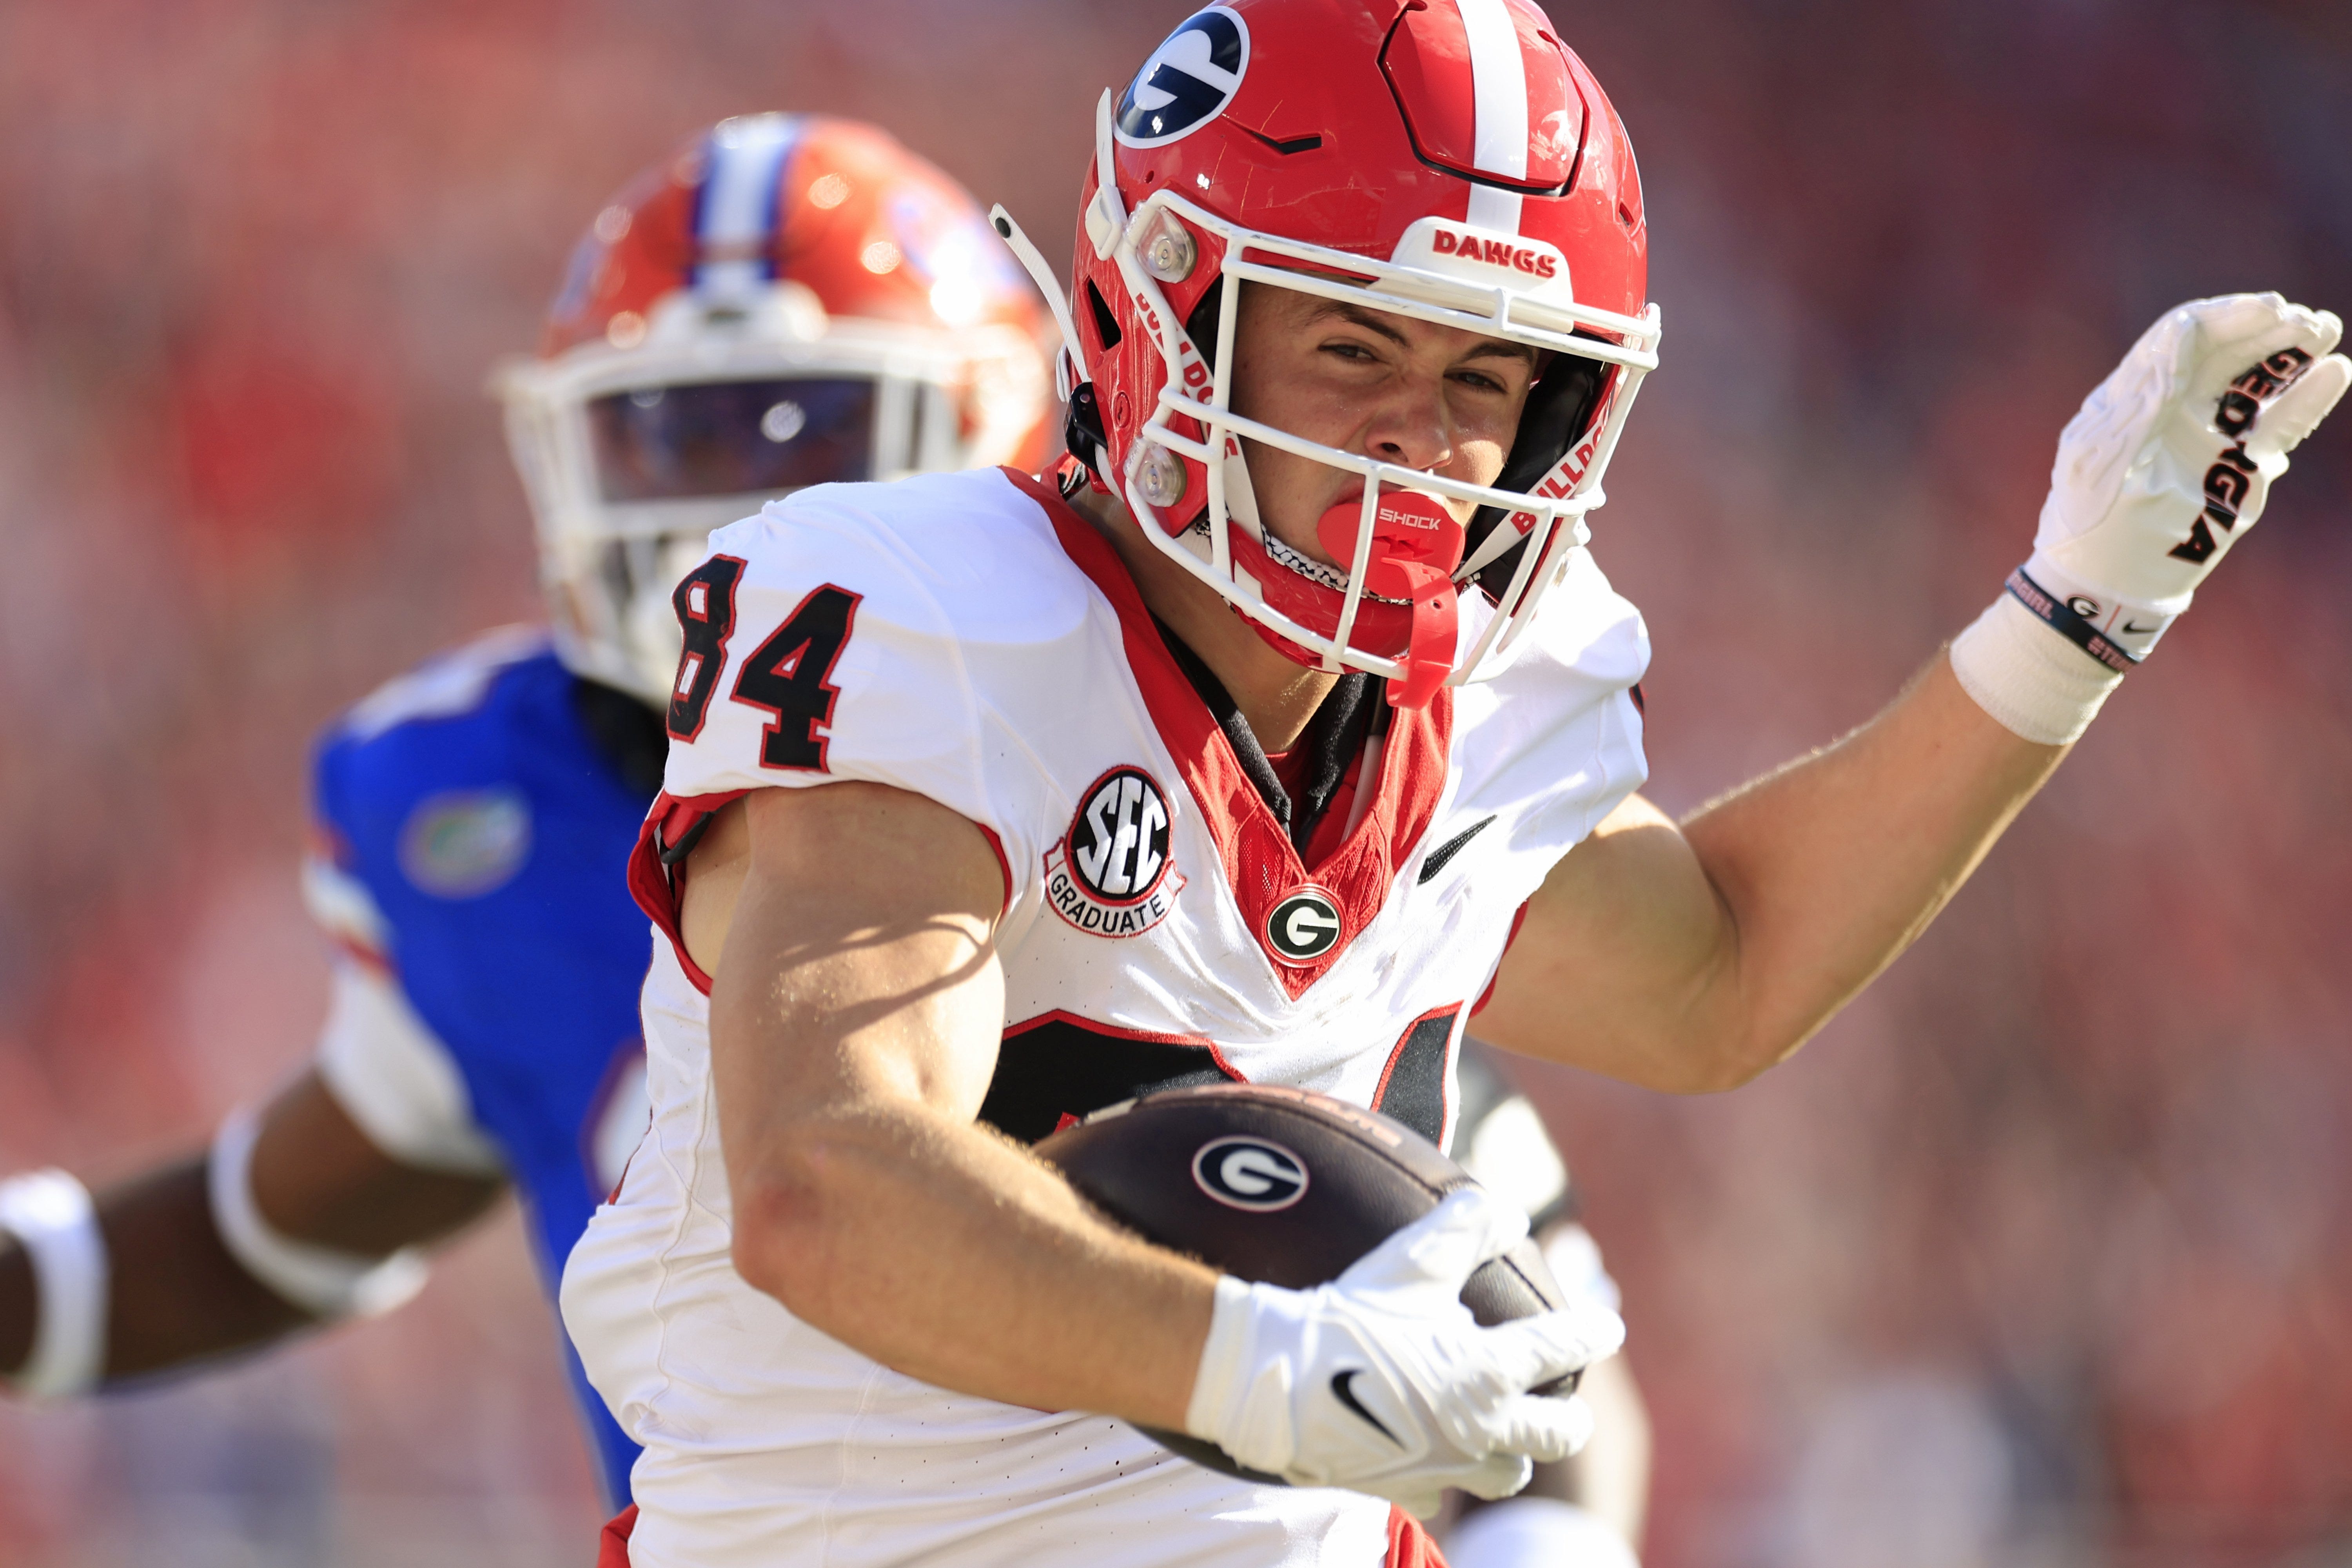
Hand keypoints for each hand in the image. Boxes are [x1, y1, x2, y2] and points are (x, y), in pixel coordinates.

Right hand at [1183, 1186, 1623, 1517]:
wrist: (1282, 1383)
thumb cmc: (1350, 1317)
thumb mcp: (1411, 1260)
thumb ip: (1465, 1227)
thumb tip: (1508, 1211)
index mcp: (1488, 1371)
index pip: (1561, 1350)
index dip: (1592, 1334)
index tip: (1609, 1327)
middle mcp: (1481, 1427)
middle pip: (1557, 1436)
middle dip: (1571, 1419)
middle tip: (1571, 1406)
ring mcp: (1447, 1465)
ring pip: (1509, 1475)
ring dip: (1516, 1454)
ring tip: (1507, 1435)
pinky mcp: (1408, 1488)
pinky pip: (1443, 1491)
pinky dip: (1446, 1474)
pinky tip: (1433, 1454)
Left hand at [2024, 293, 2347, 662]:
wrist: (2110, 585)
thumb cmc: (2095, 523)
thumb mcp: (2110, 455)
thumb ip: (2150, 394)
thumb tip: (2185, 331)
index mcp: (2134, 398)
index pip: (2183, 337)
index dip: (2225, 317)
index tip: (2266, 309)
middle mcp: (2174, 408)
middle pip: (2226, 349)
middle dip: (2265, 327)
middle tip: (2304, 320)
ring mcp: (2211, 435)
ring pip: (2257, 380)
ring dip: (2290, 352)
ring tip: (2323, 330)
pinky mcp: (2242, 466)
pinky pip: (2281, 423)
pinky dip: (2308, 397)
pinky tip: (2335, 371)